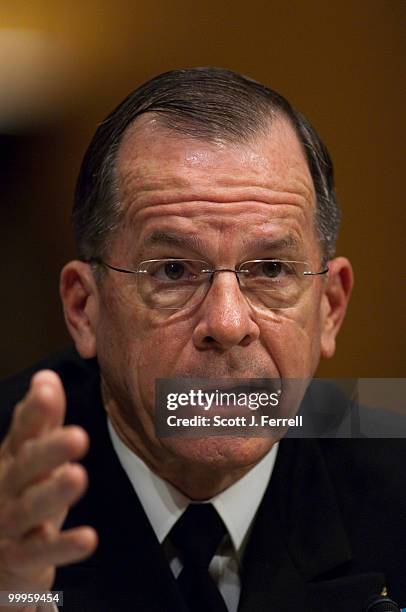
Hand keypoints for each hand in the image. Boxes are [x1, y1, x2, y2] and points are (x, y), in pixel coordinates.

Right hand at [0, 370, 97, 610]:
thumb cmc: (19, 491)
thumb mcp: (29, 454)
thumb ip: (41, 419)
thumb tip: (47, 376)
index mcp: (12, 458)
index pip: (22, 431)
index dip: (34, 411)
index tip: (48, 388)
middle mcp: (7, 487)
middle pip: (26, 467)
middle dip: (48, 451)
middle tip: (78, 437)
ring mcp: (10, 523)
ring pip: (30, 508)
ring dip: (54, 493)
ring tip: (79, 477)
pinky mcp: (20, 558)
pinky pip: (41, 552)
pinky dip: (63, 547)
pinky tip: (88, 538)